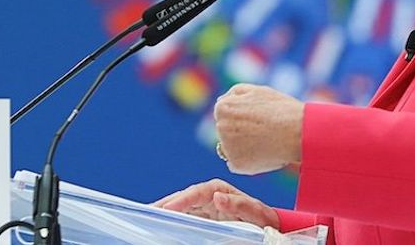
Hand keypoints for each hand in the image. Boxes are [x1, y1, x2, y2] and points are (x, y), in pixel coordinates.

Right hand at [153, 178, 279, 227]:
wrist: (267, 225)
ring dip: (165, 210)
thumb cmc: (263, 218)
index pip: (196, 192)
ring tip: (147, 217)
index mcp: (220, 189)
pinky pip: (183, 215)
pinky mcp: (201, 216)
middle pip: (183, 197)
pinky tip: (160, 223)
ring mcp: (204, 205)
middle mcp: (209, 194)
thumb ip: (239, 204)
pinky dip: (171, 218)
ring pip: (180, 206)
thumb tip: (217, 196)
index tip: (167, 208)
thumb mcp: (255, 212)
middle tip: (147, 212)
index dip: (181, 200)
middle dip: (165, 204)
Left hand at [215, 83, 304, 174]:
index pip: (224, 113)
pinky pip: (237, 164)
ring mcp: (227, 147)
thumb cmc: (281, 109)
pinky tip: (263, 153)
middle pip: (226, 131)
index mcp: (223, 108)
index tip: (258, 117)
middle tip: (262, 130)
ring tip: (265, 140)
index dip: (242, 115)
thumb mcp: (257, 90)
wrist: (299, 132)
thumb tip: (221, 102)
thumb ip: (234, 94)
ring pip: (231, 148)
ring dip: (243, 146)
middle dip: (239, 131)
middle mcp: (221, 127)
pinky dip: (248, 162)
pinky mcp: (236, 164)